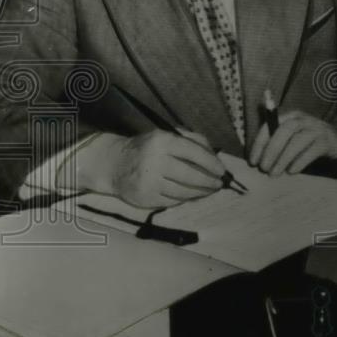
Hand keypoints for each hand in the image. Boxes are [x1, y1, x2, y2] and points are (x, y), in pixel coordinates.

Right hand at [101, 129, 224, 207]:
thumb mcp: (166, 135)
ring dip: (201, 193)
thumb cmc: (147, 148)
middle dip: (209, 181)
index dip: (211, 163)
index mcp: (162, 141)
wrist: (114, 164)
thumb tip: (214, 158)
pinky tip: (193, 195)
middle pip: (190, 175)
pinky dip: (186, 199)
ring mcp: (149, 182)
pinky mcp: (146, 198)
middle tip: (219, 184)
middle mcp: (155, 161)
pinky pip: (173, 201)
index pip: (193, 152)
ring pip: (183, 192)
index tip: (222, 170)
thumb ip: (192, 141)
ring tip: (209, 190)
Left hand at [249, 111, 336, 176]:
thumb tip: (257, 159)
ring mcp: (316, 129)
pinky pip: (311, 151)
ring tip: (274, 173)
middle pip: (284, 130)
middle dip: (271, 150)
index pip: (270, 125)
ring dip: (283, 158)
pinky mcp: (326, 141)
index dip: (259, 143)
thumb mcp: (292, 137)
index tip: (253, 161)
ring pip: (297, 141)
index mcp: (290, 117)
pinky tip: (292, 171)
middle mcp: (303, 119)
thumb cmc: (309, 142)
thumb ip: (277, 143)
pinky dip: (299, 162)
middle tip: (263, 168)